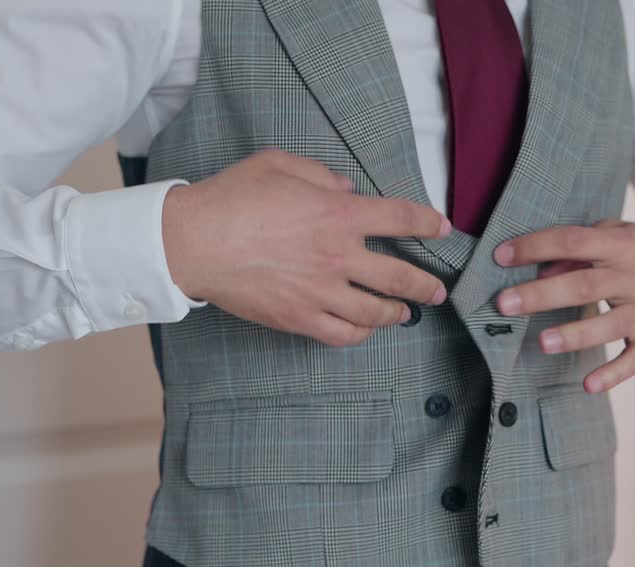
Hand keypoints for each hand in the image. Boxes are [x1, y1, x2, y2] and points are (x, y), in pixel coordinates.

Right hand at [162, 149, 451, 346]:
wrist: (192, 242)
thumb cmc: (231, 198)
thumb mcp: (279, 163)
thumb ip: (321, 174)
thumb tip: (346, 189)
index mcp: (338, 213)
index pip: (400, 219)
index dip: (427, 223)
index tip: (441, 228)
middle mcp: (338, 256)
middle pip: (401, 276)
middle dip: (426, 285)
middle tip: (438, 290)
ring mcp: (320, 292)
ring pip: (376, 313)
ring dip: (397, 313)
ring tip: (404, 313)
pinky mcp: (299, 318)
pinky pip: (342, 335)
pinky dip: (360, 334)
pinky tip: (365, 329)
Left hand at [494, 220, 634, 392]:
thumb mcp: (624, 236)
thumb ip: (584, 248)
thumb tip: (542, 268)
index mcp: (625, 246)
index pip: (575, 242)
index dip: (537, 246)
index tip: (502, 255)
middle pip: (586, 285)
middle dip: (543, 295)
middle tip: (504, 303)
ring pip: (609, 325)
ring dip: (575, 334)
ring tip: (542, 342)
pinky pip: (634, 361)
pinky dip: (613, 374)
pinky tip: (589, 385)